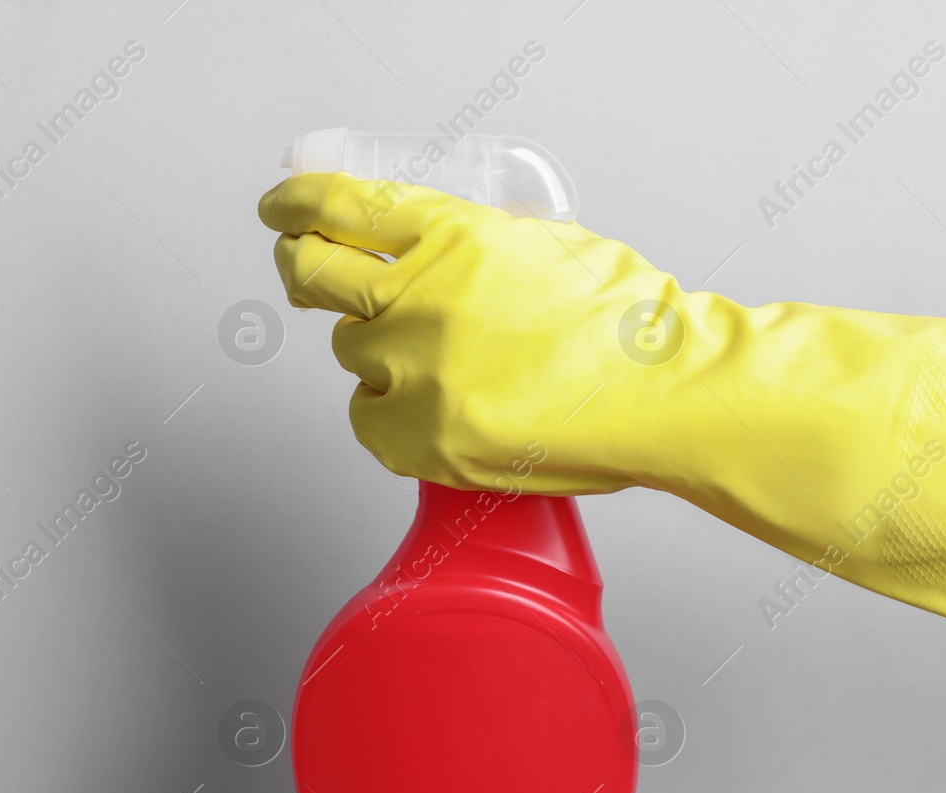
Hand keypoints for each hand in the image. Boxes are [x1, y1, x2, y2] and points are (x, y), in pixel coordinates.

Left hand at [258, 171, 702, 494]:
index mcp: (454, 234)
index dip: (297, 203)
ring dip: (378, 351)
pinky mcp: (420, 437)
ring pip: (351, 352)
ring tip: (438, 364)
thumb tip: (420, 251)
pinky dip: (390, 415)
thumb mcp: (546, 244)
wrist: (664, 396)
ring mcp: (416, 369)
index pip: (340, 204)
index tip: (281, 207)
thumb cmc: (626, 326)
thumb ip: (474, 244)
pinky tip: (432, 412)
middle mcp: (421, 295)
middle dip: (301, 269)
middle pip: (312, 273)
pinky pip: (367, 419)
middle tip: (305, 274)